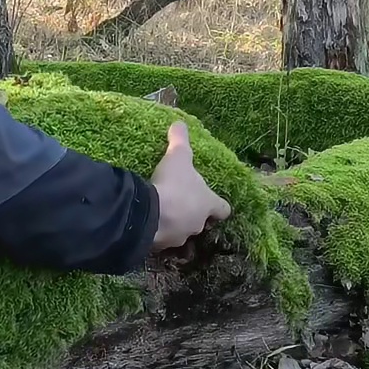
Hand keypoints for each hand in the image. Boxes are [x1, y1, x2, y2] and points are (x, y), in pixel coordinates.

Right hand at [149, 122, 231, 251]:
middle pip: (200, 221)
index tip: (213, 203)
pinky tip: (146, 222)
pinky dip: (156, 232)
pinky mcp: (162, 245)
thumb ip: (180, 140)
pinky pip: (161, 238)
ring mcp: (180, 236)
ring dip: (173, 223)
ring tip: (159, 212)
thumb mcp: (178, 156)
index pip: (222, 208)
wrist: (151, 214)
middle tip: (178, 202)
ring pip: (180, 231)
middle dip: (191, 213)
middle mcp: (198, 223)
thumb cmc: (174, 184)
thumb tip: (180, 123)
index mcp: (208, 203)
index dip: (219, 205)